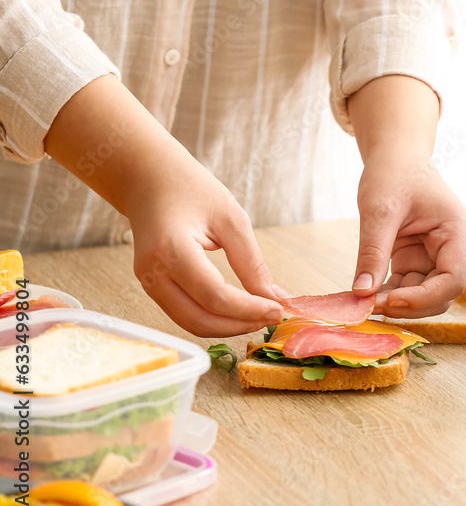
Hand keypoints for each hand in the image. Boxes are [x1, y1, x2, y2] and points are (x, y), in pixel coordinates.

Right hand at [46, 75, 285, 336]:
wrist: (149, 178)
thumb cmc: (190, 189)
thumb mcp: (231, 219)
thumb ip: (252, 263)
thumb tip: (275, 298)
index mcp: (171, 249)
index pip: (214, 296)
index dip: (248, 310)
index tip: (278, 310)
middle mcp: (153, 272)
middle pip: (199, 319)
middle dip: (239, 325)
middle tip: (271, 317)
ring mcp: (148, 282)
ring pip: (190, 323)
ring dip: (226, 326)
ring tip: (259, 316)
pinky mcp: (152, 286)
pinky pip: (184, 313)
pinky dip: (213, 318)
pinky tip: (238, 311)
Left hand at [347, 75, 465, 317]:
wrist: (395, 155)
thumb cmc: (393, 172)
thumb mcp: (380, 210)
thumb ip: (373, 252)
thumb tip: (361, 293)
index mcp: (457, 232)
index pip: (452, 280)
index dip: (423, 298)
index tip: (386, 300)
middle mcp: (453, 249)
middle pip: (441, 294)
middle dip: (408, 305)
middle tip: (368, 306)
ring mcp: (436, 256)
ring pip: (424, 296)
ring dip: (397, 303)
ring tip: (362, 302)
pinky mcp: (417, 259)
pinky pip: (408, 286)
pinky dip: (388, 293)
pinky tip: (365, 294)